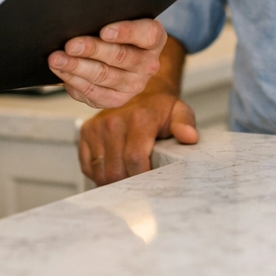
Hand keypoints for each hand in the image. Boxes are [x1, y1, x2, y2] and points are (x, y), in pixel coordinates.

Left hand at [49, 19, 166, 108]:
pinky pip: (94, 92)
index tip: (104, 31)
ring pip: (103, 75)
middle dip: (92, 50)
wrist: (120, 56)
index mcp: (154, 39)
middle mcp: (149, 64)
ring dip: (76, 67)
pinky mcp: (117, 100)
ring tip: (57, 58)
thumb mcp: (120, 19)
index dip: (126, 32)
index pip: (147, 34)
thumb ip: (108, 17)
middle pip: (120, 56)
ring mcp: (134, 85)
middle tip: (70, 45)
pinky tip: (61, 71)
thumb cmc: (117, 30)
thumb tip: (82, 17)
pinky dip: (74, 81)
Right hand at [79, 89, 198, 184]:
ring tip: (128, 175)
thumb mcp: (178, 111)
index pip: (135, 160)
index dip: (143, 177)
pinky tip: (114, 166)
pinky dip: (99, 173)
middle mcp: (114, 122)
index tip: (151, 182)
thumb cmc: (159, 107)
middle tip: (140, 182)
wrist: (139, 92)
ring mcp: (97, 127)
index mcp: (139, 119)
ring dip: (114, 181)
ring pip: (100, 172)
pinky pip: (88, 167)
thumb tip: (189, 137)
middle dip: (129, 183)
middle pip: (116, 171)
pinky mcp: (86, 132)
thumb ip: (185, 124)